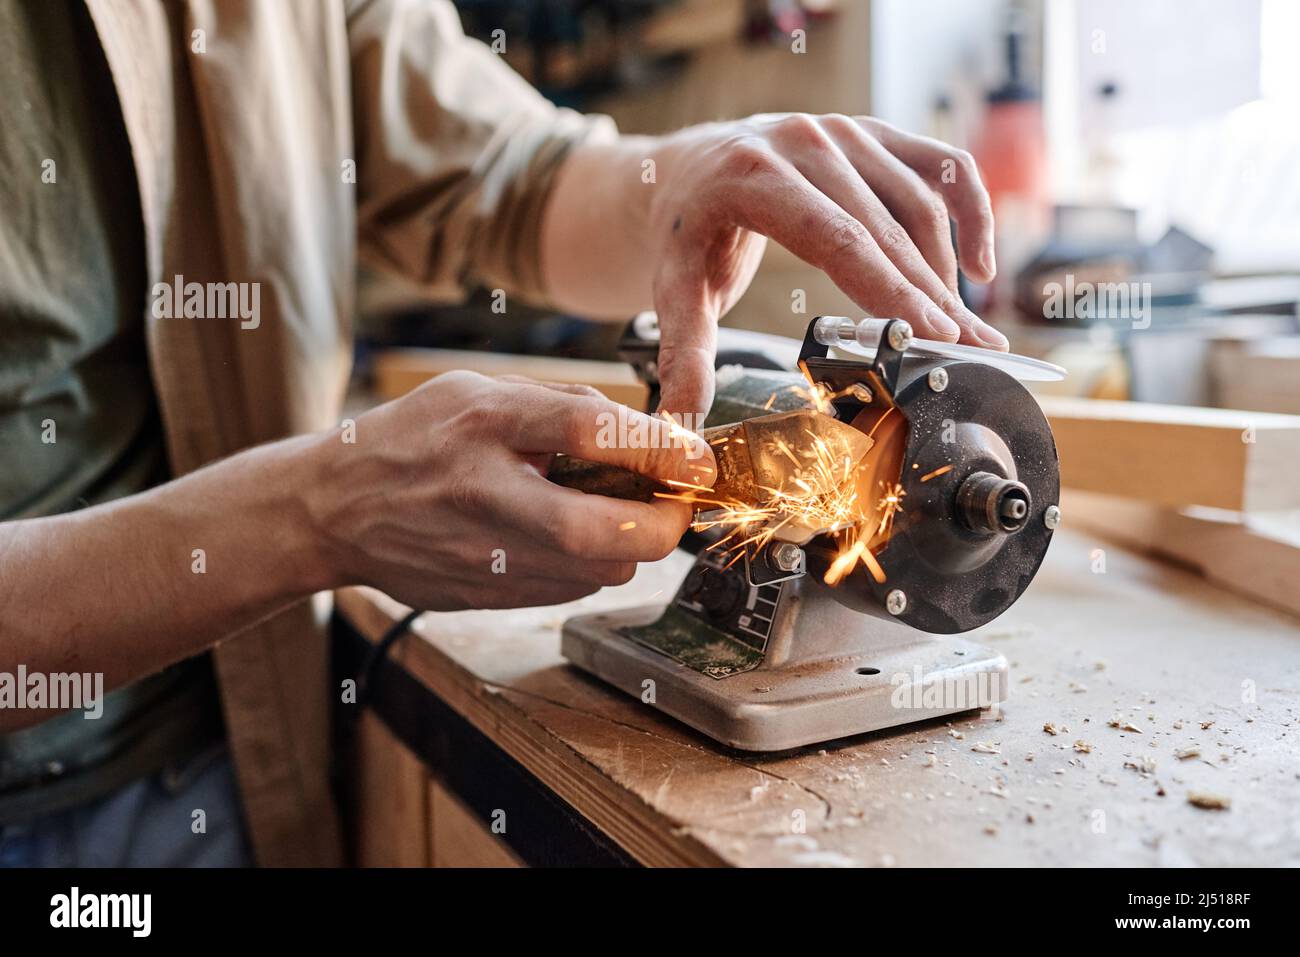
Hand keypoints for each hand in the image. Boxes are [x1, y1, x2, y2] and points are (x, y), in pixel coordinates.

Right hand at [309, 372, 714, 610]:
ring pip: (599, 570)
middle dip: (665, 523)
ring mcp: (482, 555)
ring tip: (612, 512)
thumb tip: (647, 432)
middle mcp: (484, 492)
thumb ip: (561, 405)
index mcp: (483, 422)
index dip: (662, 448)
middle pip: (605, 532)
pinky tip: (566, 536)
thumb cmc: (412, 439)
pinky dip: (590, 564)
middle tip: (677, 503)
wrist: (333, 509)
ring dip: (629, 544)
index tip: (700, 458)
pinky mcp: (485, 596)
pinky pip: (571, 589)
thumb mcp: (478, 391)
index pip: (592, 432)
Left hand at [643, 113, 1003, 413]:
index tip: (934, 336)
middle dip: (933, 297)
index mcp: (755, 176)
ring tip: (966, 332)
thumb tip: (680, 425)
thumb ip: (683, 355)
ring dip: (948, 271)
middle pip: (888, 228)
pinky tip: (981, 266)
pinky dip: (971, 211)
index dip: (891, 290)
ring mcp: (843, 131)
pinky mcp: (869, 133)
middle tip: (972, 353)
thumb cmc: (684, 234)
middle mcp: (806, 142)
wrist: (684, 171)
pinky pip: (940, 165)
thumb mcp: (674, 290)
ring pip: (919, 203)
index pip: (839, 239)